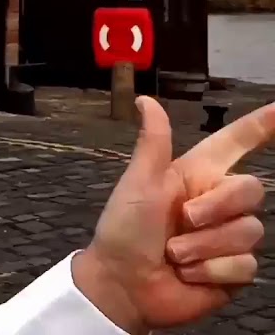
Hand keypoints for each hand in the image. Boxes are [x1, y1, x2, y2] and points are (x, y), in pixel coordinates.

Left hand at [74, 96, 271, 333]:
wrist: (123, 284)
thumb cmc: (124, 230)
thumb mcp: (138, 184)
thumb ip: (153, 143)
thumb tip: (145, 98)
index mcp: (195, 175)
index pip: (237, 143)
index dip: (263, 126)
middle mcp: (217, 202)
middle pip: (252, 190)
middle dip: (216, 207)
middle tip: (181, 220)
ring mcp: (228, 237)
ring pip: (248, 231)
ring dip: (203, 245)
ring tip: (173, 254)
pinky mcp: (235, 270)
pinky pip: (244, 264)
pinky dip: (211, 270)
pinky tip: (188, 275)